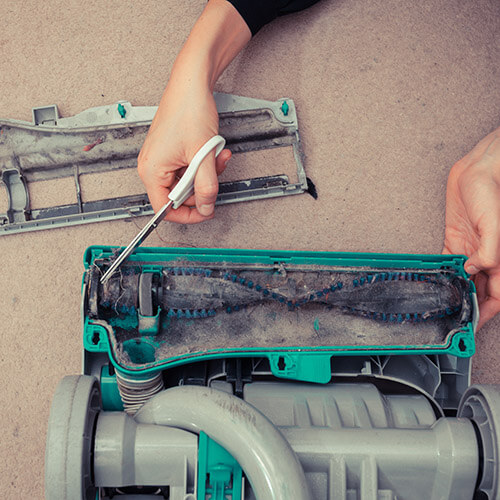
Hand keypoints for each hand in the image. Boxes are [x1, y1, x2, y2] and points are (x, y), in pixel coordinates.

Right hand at [138, 84, 230, 222]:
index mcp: (152, 171)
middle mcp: (153, 167)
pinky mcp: (171, 153)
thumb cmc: (189, 110)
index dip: (188, 215)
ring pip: (187, 182)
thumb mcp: (202, 156)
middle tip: (216, 175)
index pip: (165, 210)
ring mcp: (162, 160)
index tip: (205, 212)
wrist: (191, 85)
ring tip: (216, 157)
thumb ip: (206, 186)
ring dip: (206, 173)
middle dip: (202, 187)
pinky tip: (212, 151)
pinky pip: (188, 169)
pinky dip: (203, 164)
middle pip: (179, 196)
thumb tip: (205, 207)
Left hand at [443, 127, 499, 328]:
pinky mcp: (455, 238)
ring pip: (464, 278)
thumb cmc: (493, 193)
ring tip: (446, 305)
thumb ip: (489, 252)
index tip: (475, 323)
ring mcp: (471, 248)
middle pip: (480, 289)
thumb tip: (475, 271)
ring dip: (457, 291)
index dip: (488, 310)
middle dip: (471, 305)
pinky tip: (438, 281)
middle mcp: (486, 256)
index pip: (497, 293)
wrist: (478, 171)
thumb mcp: (493, 225)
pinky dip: (444, 272)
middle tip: (457, 320)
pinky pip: (449, 260)